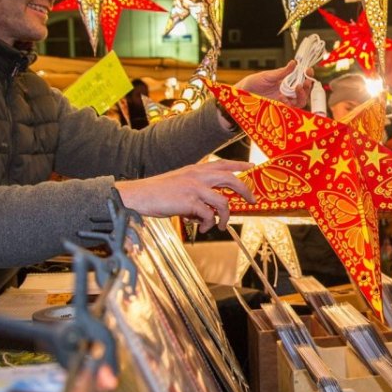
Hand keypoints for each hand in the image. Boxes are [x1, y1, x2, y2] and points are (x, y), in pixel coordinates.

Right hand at [115, 159, 253, 231]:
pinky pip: (208, 216)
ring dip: (225, 217)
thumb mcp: (180, 184)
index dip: (239, 165)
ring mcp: (194, 188)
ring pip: (223, 202)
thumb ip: (197, 192)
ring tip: (221, 226)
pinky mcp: (189, 201)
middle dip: (245, 190)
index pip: (222, 163)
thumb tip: (210, 210)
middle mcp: (197, 175)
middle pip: (230, 179)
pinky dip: (208, 224)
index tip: (252, 167)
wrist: (139, 196)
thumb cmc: (158, 192)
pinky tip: (201, 228)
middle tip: (252, 200)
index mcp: (195, 169)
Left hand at [234, 60, 312, 107]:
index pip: (301, 79)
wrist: (243, 93)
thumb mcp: (269, 75)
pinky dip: (291, 104)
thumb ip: (282, 72)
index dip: (307, 76)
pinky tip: (286, 98)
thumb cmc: (254, 83)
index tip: (309, 71)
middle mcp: (287, 92)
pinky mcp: (279, 108)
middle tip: (306, 80)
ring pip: (300, 101)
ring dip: (302, 95)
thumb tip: (294, 63)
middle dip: (308, 86)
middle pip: (304, 91)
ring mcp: (284, 101)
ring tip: (299, 87)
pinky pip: (290, 109)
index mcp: (286, 82)